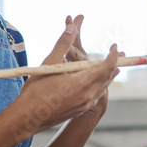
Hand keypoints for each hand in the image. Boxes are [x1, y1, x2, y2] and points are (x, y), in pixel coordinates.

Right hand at [14, 17, 118, 132]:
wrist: (28, 118)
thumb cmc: (35, 91)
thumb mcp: (49, 64)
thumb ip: (63, 44)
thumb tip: (72, 27)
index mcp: (81, 83)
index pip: (106, 67)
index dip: (112, 55)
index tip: (113, 46)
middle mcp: (87, 96)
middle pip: (107, 77)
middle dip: (114, 64)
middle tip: (118, 53)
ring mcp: (85, 105)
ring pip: (103, 87)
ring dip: (108, 75)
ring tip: (114, 67)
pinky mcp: (80, 110)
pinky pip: (96, 95)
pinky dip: (100, 85)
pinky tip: (99, 83)